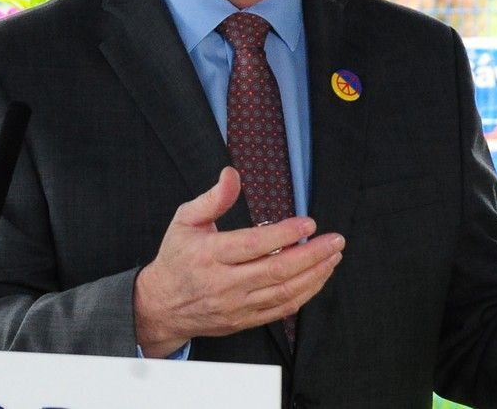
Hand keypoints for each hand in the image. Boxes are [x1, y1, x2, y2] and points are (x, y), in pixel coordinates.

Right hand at [133, 167, 344, 356]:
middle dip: (312, 254)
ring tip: (332, 257)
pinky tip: (317, 278)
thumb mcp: (185, 219)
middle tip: (335, 240)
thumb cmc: (177, 257)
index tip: (308, 222)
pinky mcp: (243, 320)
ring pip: (283, 292)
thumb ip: (213, 198)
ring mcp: (236, 305)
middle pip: (276, 270)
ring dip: (314, 274)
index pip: (254, 245)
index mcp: (210, 255)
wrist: (161, 305)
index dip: (285, 234)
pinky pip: (280, 310)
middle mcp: (224, 283)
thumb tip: (232, 174)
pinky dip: (304, 294)